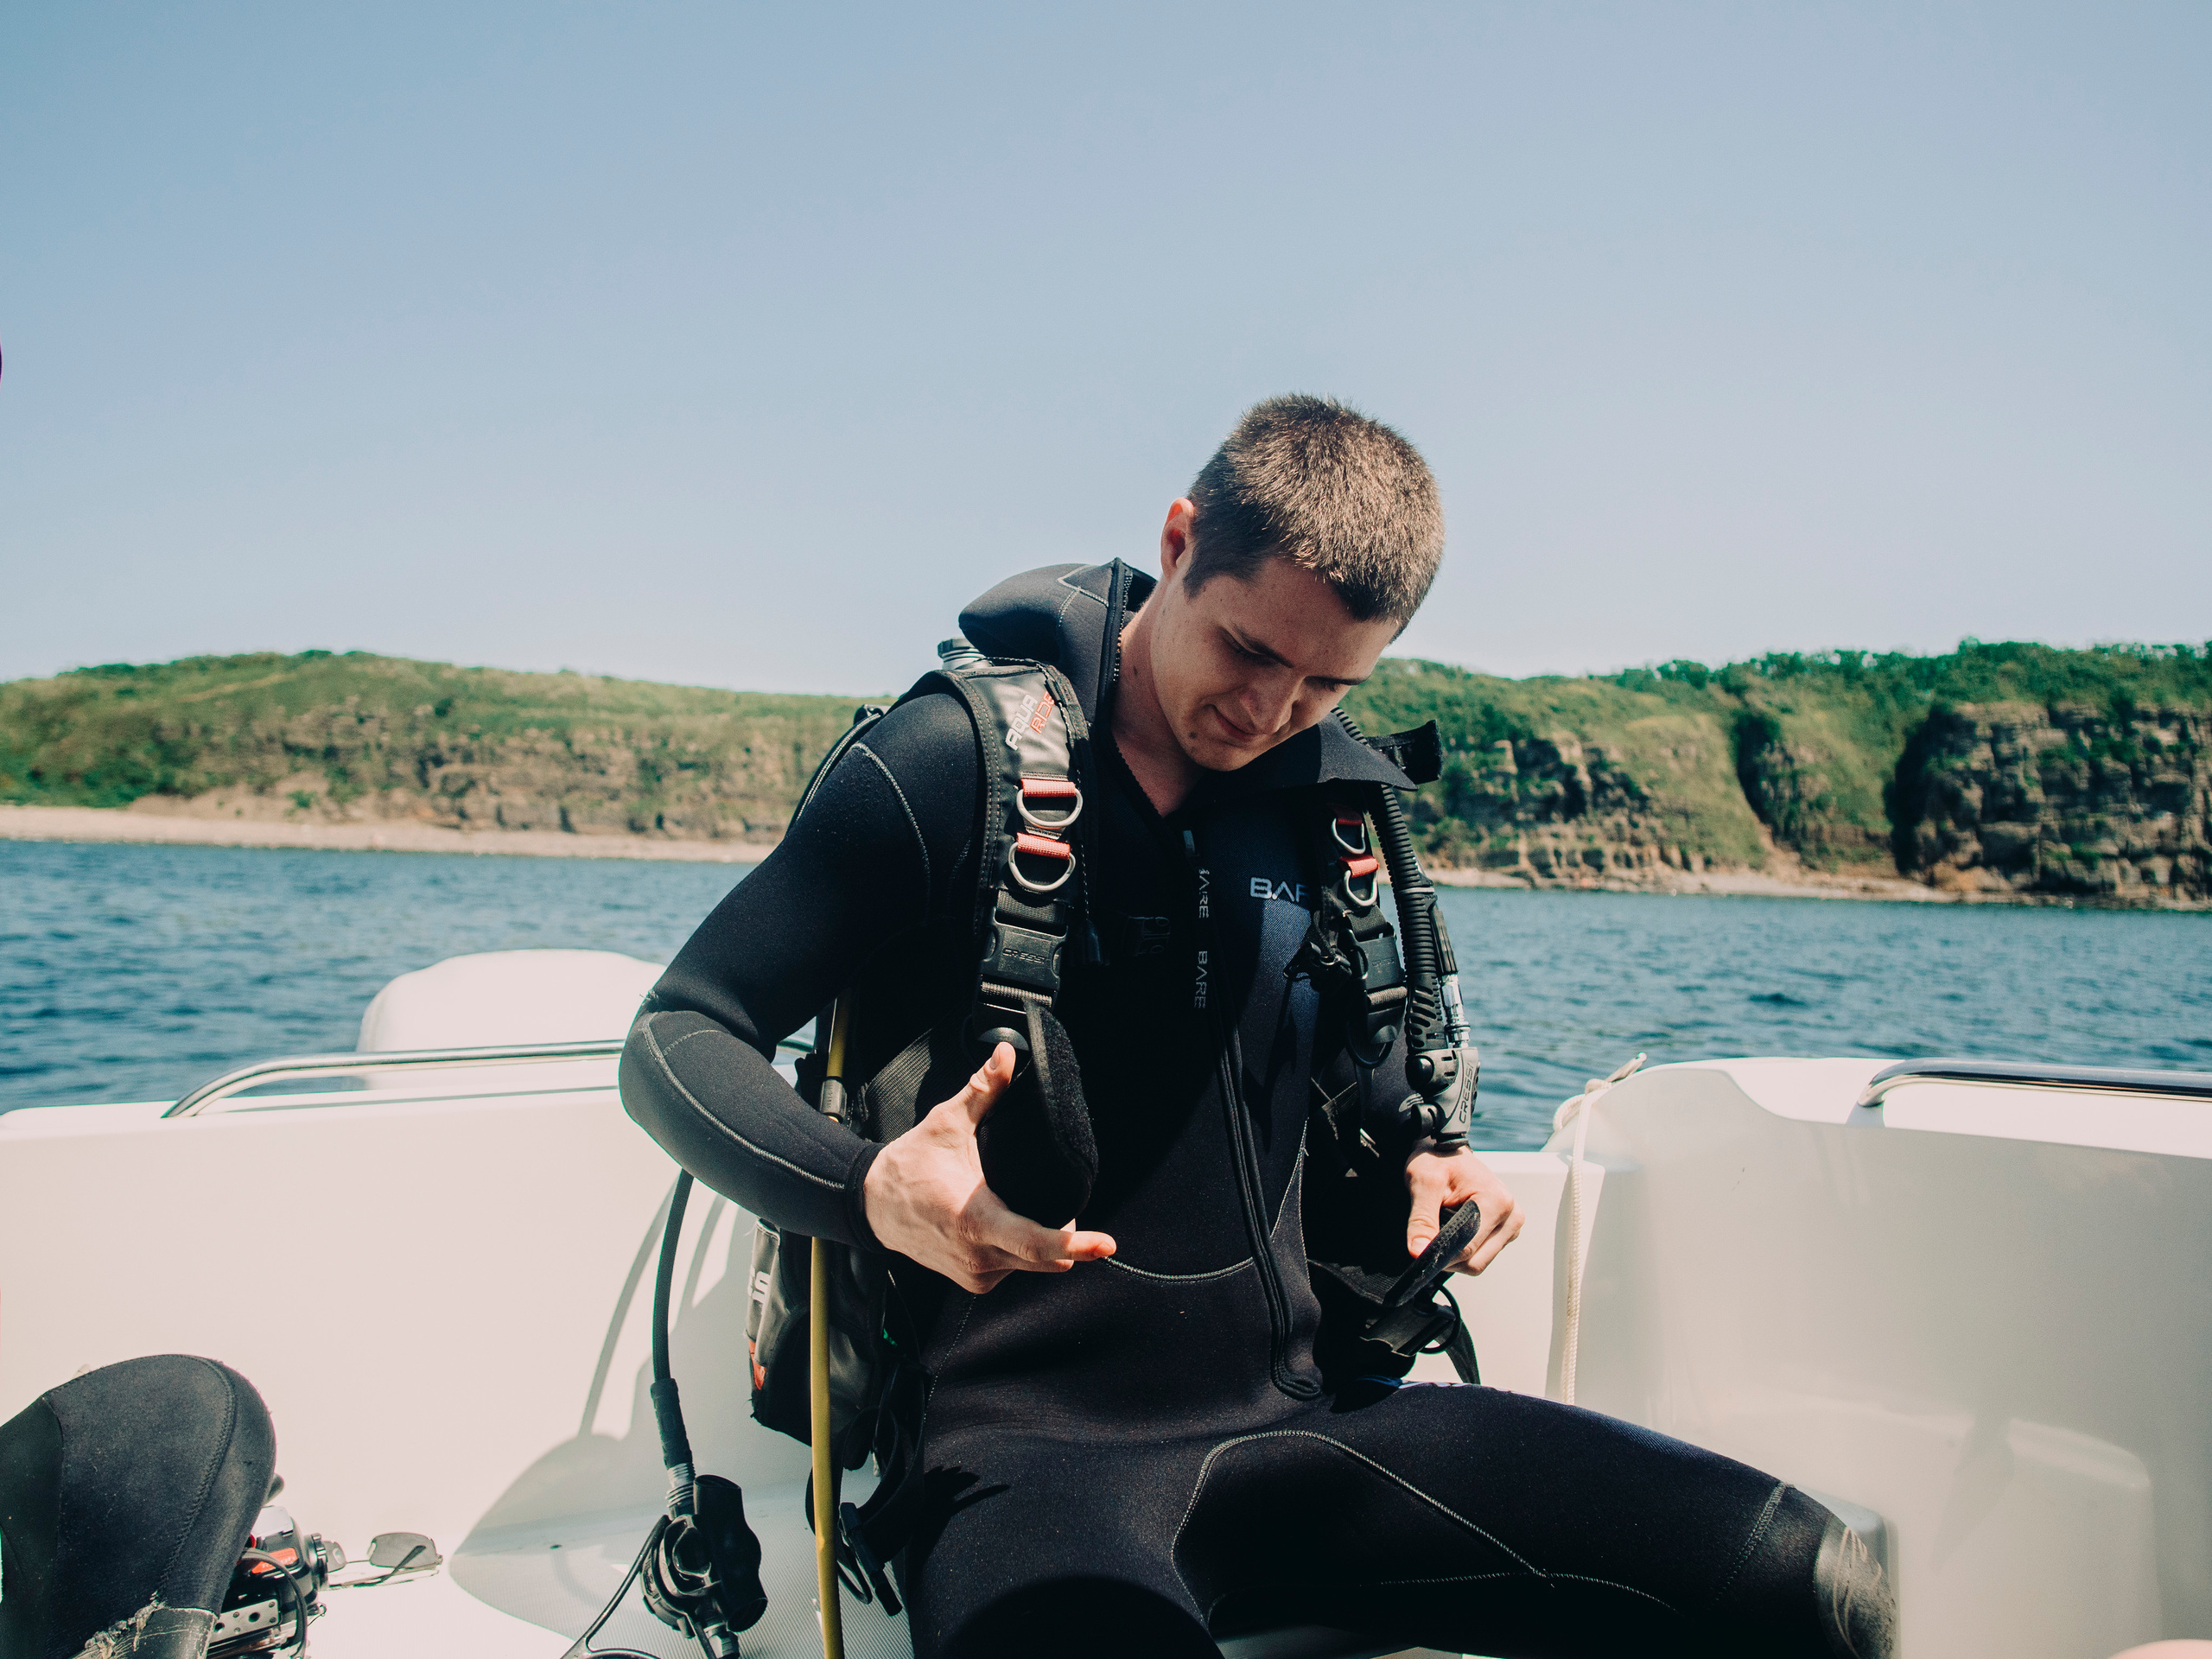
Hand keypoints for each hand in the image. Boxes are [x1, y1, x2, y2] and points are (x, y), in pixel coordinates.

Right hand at [861, 1042, 1116, 1293]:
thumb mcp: (947, 1123)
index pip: (1036, 1243)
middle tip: (1071, 1206)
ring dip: (1043, 1245)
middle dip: (1068, 1236)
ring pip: (1032, 1266)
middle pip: (1046, 1258)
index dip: (1077, 1244)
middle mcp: (978, 1256)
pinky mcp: (972, 1281)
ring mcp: (975, 1274)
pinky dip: (1021, 1252)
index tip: (1106, 1243)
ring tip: (1031, 1210)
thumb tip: (1006, 1054)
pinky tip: (1011, 1226)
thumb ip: (983, 1090)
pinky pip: (1013, 1270)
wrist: (870, 1206)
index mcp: (976, 1220)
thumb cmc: (908, 1167)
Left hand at [1405, 1143, 1522, 1274]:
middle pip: (1475, 1262)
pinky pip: (1480, 1257)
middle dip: (1447, 1257)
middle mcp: (1512, 1216)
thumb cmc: (1436, 1160)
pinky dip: (1461, 1252)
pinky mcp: (1505, 1232)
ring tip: (1440, 1227)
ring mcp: (1511, 1226)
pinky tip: (1452, 1230)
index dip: (1440, 1254)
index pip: (1467, 1248)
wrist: (1446, 1151)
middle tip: (1426, 1235)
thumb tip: (1419, 1253)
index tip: (1418, 1248)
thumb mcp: (1423, 1183)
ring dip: (1454, 1256)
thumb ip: (1421, 1220)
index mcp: (1497, 1201)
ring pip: (1477, 1264)